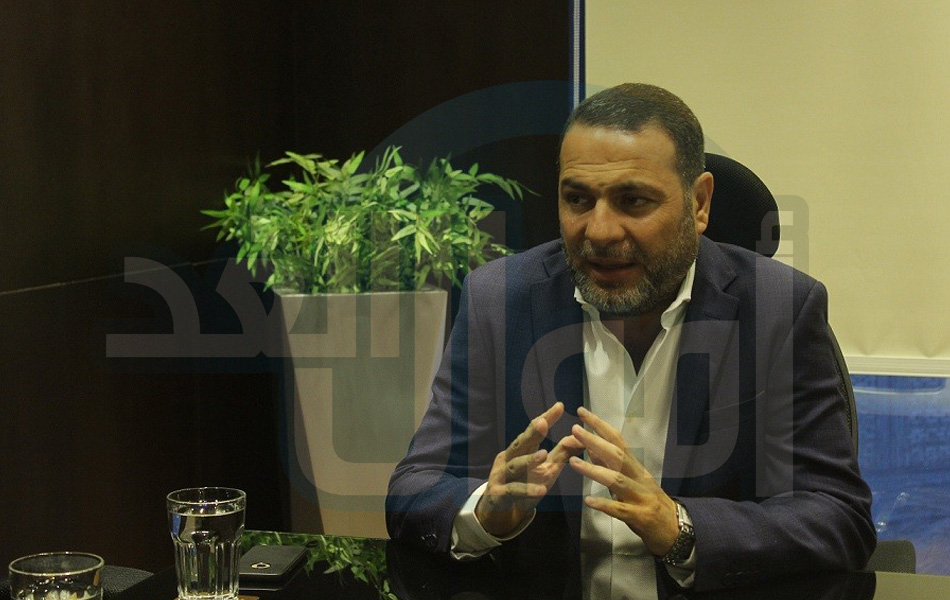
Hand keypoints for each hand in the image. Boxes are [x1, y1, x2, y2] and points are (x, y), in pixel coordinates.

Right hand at [475, 402, 583, 535]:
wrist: (498, 508)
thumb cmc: (524, 483)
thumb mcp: (546, 469)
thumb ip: (562, 454)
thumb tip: (580, 438)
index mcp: (520, 450)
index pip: (533, 432)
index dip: (545, 419)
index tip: (559, 406)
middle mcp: (508, 458)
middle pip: (521, 443)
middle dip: (532, 433)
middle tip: (543, 422)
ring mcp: (502, 475)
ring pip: (515, 465)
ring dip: (528, 460)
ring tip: (543, 455)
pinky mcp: (499, 493)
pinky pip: (514, 490)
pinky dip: (526, 489)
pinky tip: (540, 490)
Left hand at [568, 406, 678, 556]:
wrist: (674, 529)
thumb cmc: (649, 502)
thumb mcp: (631, 480)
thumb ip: (611, 466)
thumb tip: (591, 447)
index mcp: (635, 467)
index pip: (617, 440)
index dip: (600, 425)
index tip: (581, 412)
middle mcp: (639, 477)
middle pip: (617, 455)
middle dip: (595, 441)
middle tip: (575, 429)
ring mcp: (640, 496)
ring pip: (616, 480)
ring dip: (594, 471)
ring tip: (573, 463)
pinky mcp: (639, 516)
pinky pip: (620, 509)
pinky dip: (604, 504)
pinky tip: (588, 501)